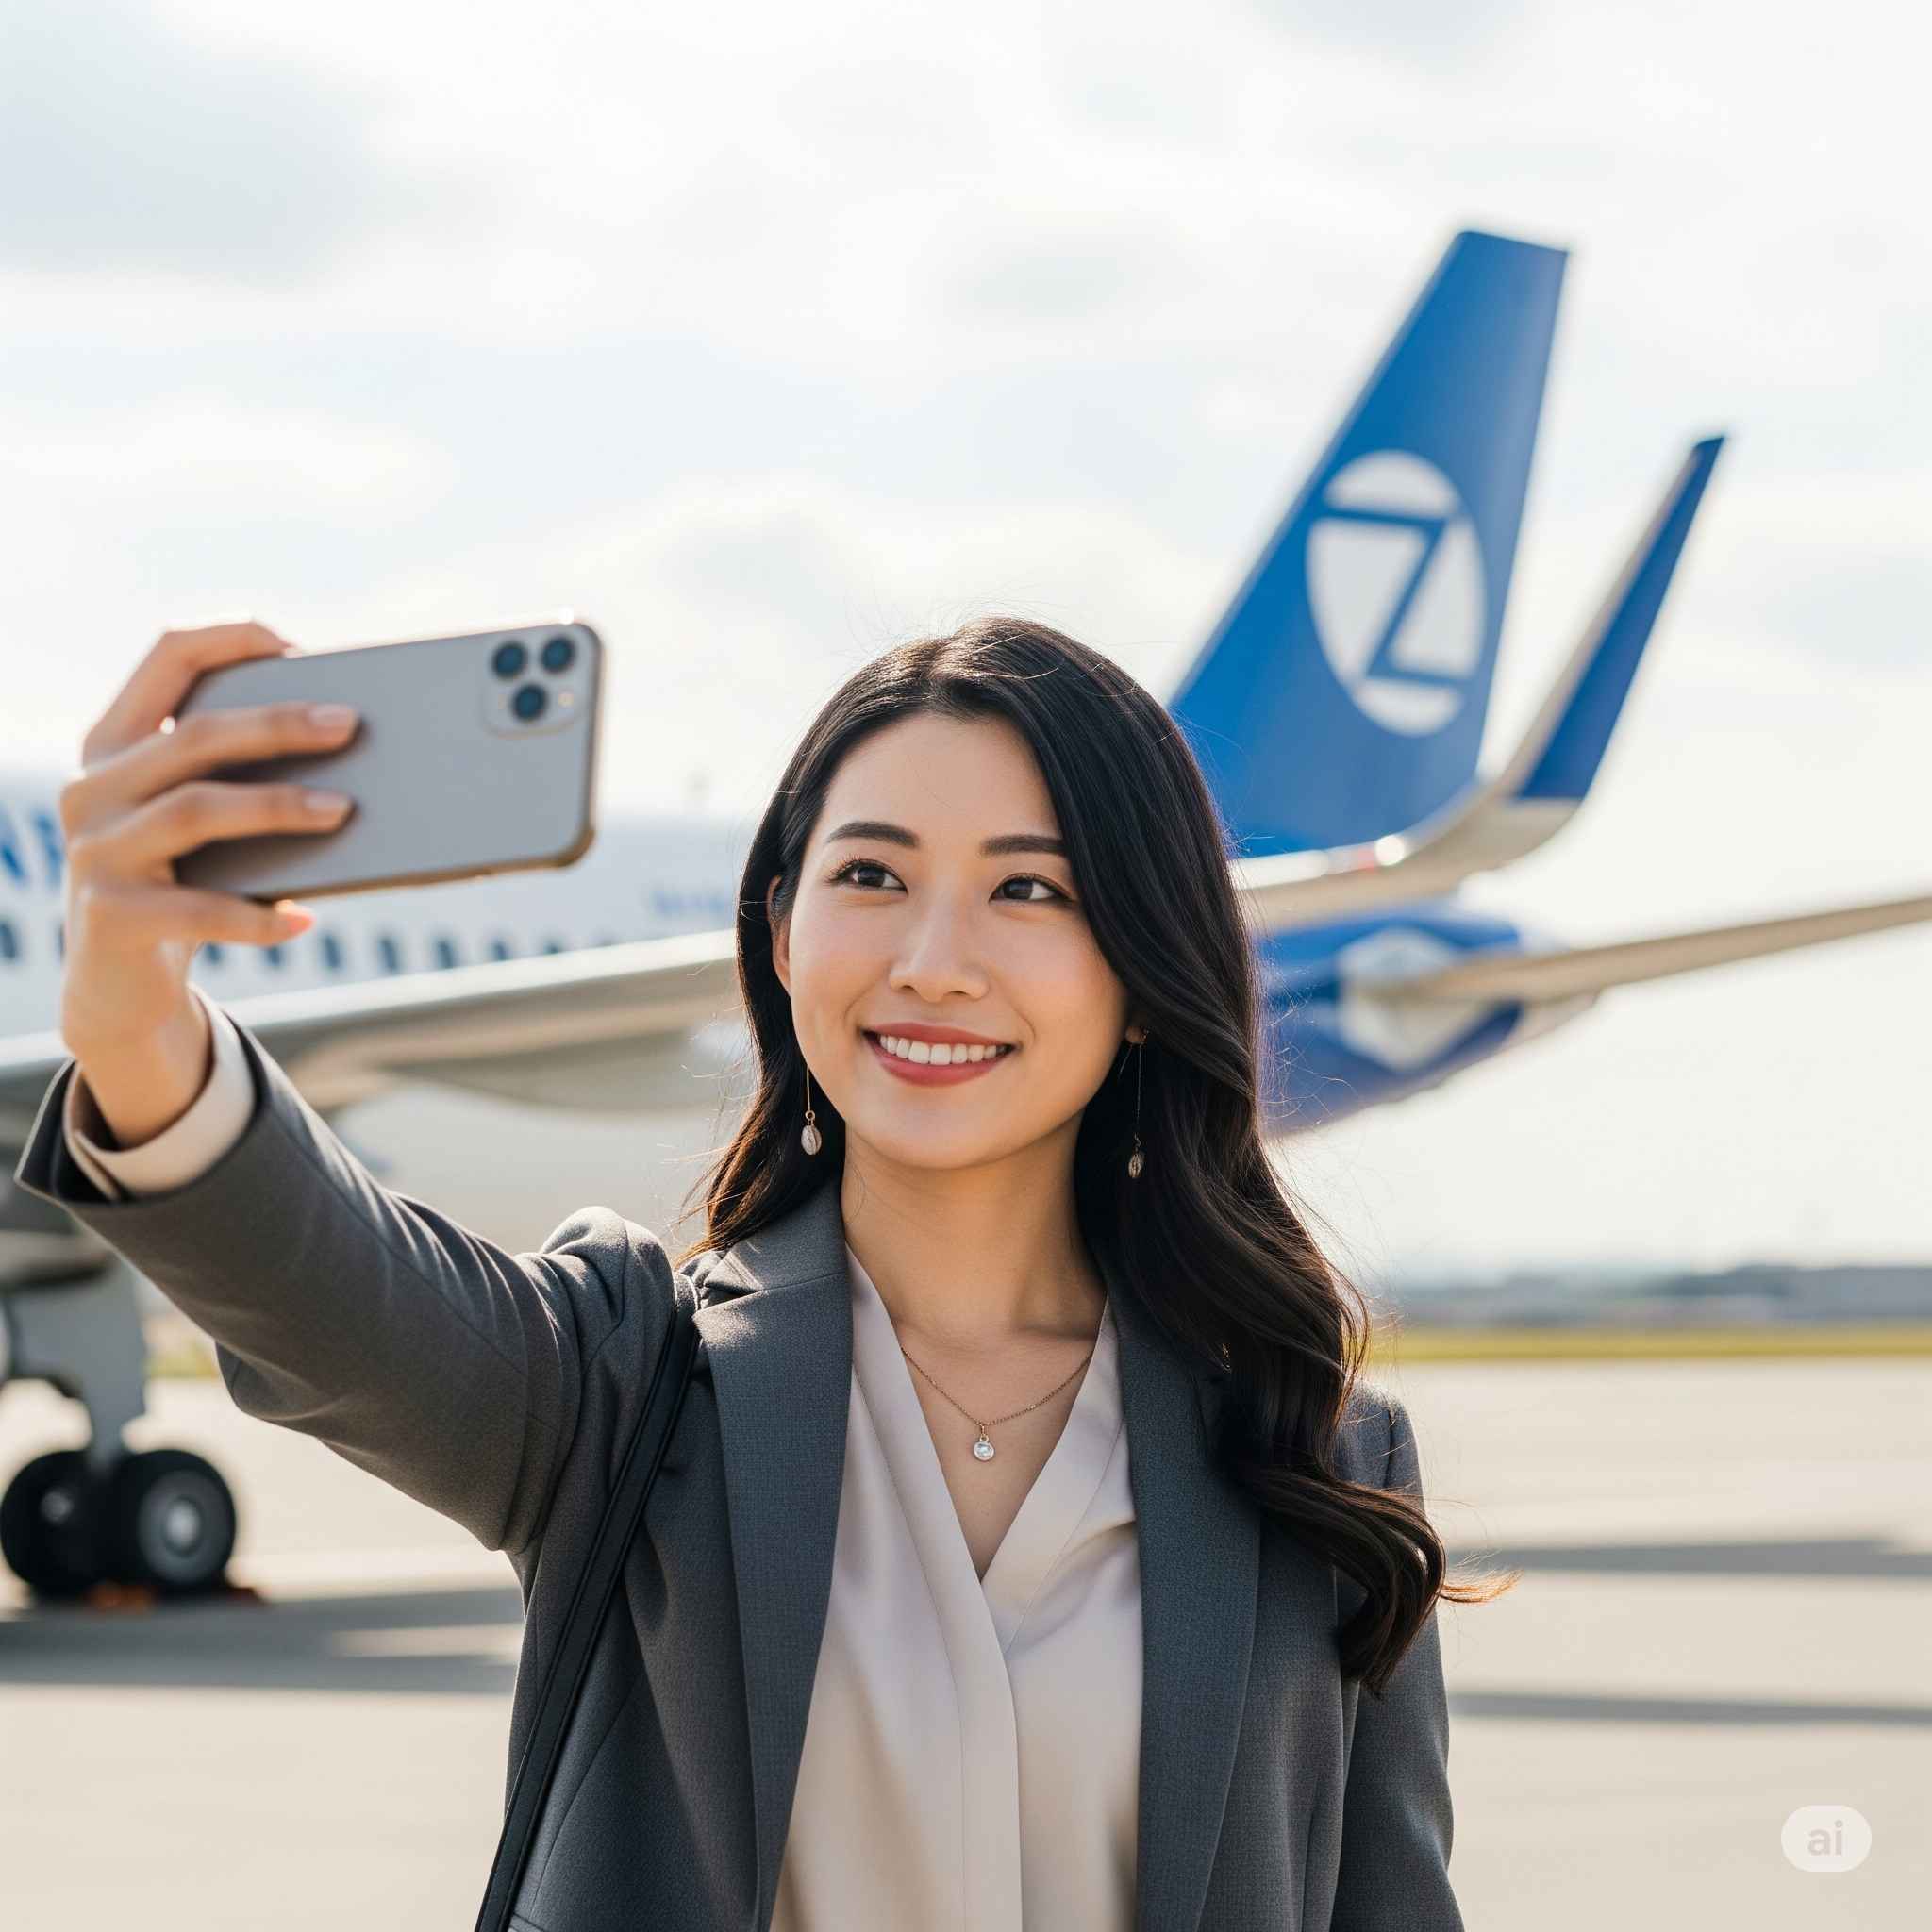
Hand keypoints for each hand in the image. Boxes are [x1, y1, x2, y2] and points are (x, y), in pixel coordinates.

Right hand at [57, 620, 359, 1067]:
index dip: (233, 639)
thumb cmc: (184, 885)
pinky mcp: (110, 915)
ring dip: (278, 807)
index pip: (166, 656)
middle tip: (350, 724)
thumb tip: (348, 745)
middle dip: (279, 725)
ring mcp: (94, 851)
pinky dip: (259, 915)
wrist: (121, 990)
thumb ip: (240, 778)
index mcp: (115, 744)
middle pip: (197, 736)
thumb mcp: (201, 823)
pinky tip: (304, 919)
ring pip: (197, 810)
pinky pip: (200, 908)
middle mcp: (93, 787)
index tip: (298, 646)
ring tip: (343, 811)